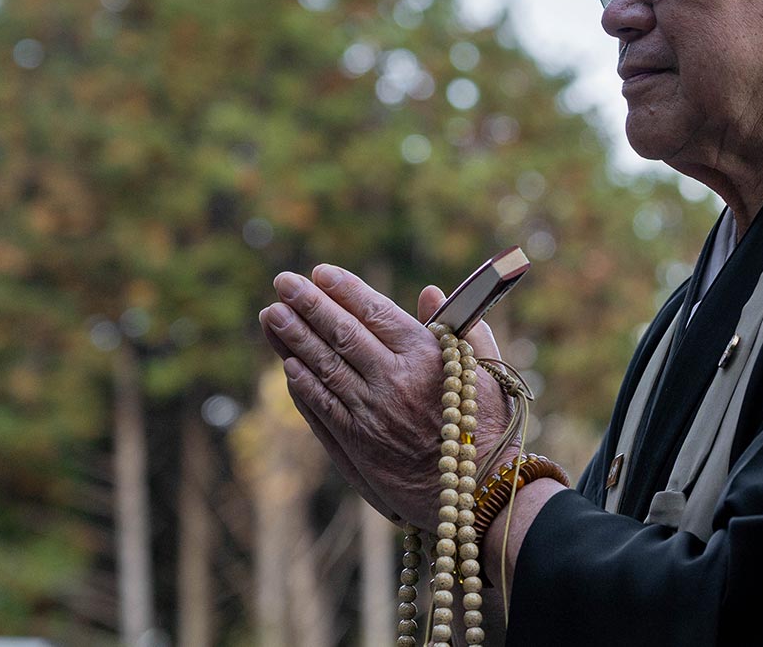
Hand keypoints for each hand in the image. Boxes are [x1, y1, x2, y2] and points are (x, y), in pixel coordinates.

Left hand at [256, 264, 519, 529]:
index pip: (375, 311)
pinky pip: (322, 407)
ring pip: (324, 367)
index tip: (320, 271)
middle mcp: (394, 379)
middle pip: (341, 333)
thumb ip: (461, 328)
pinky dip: (302, 384)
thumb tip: (429, 291)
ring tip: (272, 315)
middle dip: (308, 304)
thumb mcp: (487, 369)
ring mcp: (372, 412)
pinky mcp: (358, 444)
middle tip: (282, 282)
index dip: (344, 289)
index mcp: (427, 355)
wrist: (480, 491)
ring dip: (293, 339)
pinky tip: (287, 364)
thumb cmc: (490, 426)